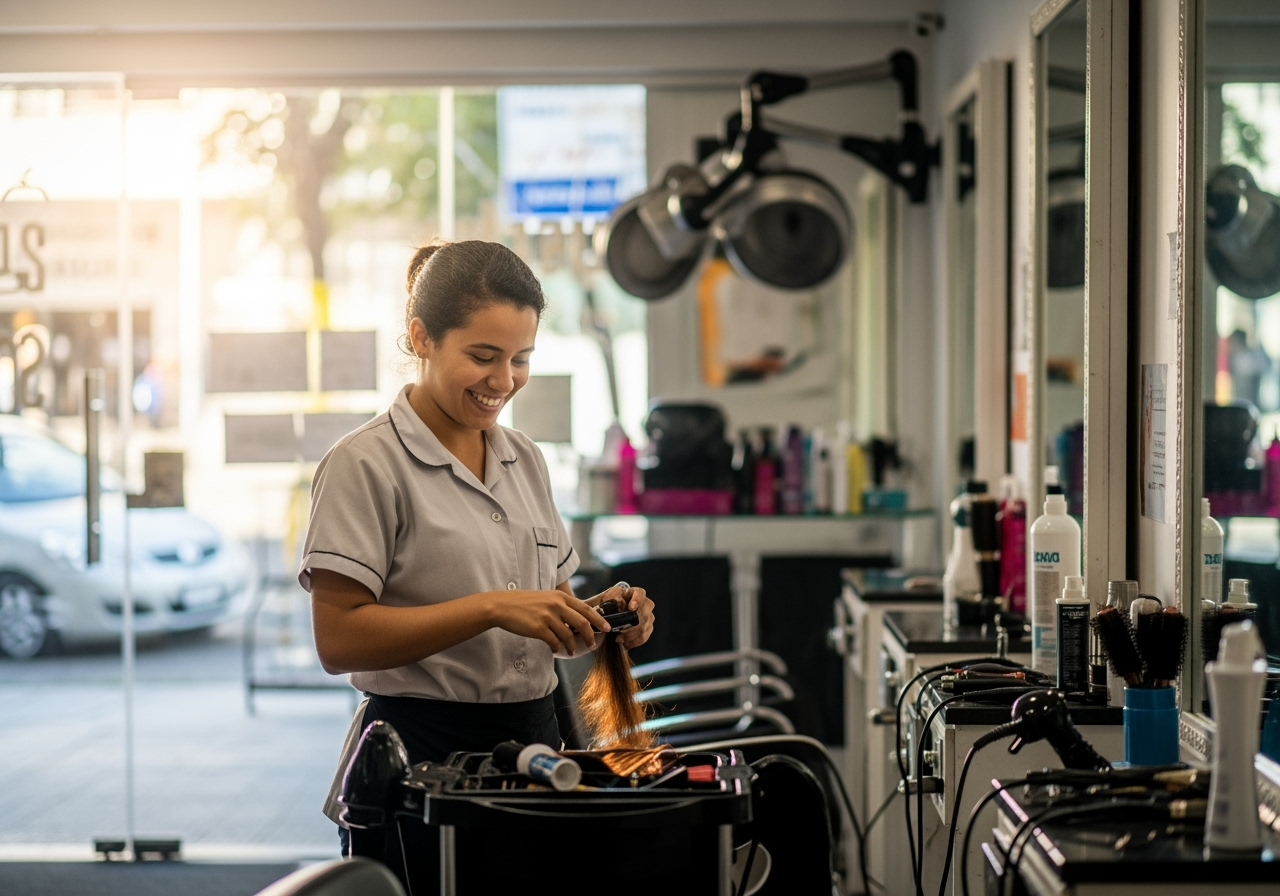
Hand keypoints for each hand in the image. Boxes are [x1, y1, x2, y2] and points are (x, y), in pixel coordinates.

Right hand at [488, 589, 609, 654]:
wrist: (502, 606)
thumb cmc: (524, 603)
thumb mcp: (546, 598)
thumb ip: (561, 607)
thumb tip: (576, 623)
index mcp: (560, 597)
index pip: (586, 608)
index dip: (598, 619)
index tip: (607, 628)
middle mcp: (556, 605)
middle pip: (582, 623)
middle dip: (590, 636)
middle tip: (592, 645)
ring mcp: (547, 616)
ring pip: (568, 635)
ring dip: (571, 646)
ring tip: (570, 651)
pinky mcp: (538, 628)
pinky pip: (554, 642)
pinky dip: (557, 647)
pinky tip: (555, 648)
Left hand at [587, 583, 654, 650]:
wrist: (611, 615)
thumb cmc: (610, 604)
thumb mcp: (608, 599)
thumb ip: (612, 599)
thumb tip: (618, 604)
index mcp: (635, 593)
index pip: (641, 594)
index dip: (638, 600)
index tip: (631, 608)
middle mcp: (646, 603)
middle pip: (645, 613)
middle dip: (632, 624)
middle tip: (620, 630)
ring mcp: (648, 616)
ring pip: (645, 626)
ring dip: (631, 634)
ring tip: (619, 638)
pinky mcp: (648, 628)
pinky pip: (644, 636)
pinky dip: (635, 641)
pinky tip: (625, 643)